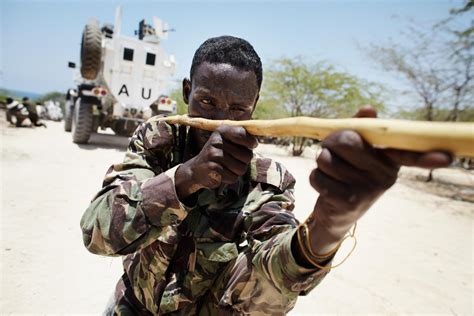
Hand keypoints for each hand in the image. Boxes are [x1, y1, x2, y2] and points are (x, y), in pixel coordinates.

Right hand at [175, 125, 257, 198]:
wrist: (196, 169)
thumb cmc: (218, 154)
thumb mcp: (226, 140)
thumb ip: (241, 137)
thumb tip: (257, 140)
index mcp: (221, 130)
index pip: (243, 134)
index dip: (251, 143)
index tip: (251, 146)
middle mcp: (217, 141)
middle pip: (247, 155)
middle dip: (244, 161)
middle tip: (233, 160)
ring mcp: (214, 155)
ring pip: (242, 168)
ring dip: (237, 171)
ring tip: (227, 167)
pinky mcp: (213, 168)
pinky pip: (233, 177)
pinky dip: (230, 178)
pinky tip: (222, 173)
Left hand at [307, 106, 451, 253]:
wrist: (336, 214)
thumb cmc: (348, 174)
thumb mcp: (358, 152)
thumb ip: (361, 128)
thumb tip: (368, 108)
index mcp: (391, 161)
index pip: (408, 155)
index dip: (426, 156)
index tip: (446, 158)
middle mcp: (385, 177)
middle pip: (347, 141)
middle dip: (330, 141)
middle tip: (329, 147)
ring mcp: (367, 191)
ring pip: (326, 158)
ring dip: (321, 162)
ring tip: (331, 170)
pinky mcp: (347, 202)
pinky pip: (317, 176)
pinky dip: (315, 177)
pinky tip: (326, 187)